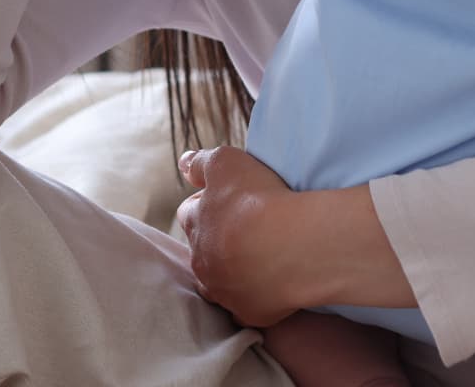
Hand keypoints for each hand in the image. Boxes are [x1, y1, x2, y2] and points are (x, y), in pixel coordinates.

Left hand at [175, 146, 305, 326]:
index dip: (208, 204)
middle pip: (202, 250)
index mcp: (195, 224)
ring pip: (218, 284)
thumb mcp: (226, 162)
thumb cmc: (258, 199)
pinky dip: (252, 300)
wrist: (291, 244)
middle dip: (217, 241)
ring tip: (256, 261)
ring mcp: (223, 290)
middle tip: (246, 230)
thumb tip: (184, 163)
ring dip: (231, 273)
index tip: (230, 201)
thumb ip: (201, 162)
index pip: (190, 212)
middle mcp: (202, 260)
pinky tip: (267, 289)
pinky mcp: (248, 312)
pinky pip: (244, 309)